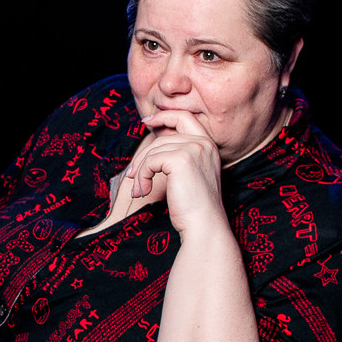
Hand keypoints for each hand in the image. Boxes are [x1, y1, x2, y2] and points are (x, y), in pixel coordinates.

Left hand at [127, 110, 228, 237]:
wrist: (204, 225)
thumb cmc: (194, 207)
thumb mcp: (189, 175)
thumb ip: (177, 157)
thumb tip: (151, 149)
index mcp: (208, 146)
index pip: (185, 118)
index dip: (164, 116)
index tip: (148, 121)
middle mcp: (203, 144)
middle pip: (163, 137)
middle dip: (144, 154)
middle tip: (132, 173)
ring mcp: (193, 149)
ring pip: (154, 151)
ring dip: (141, 171)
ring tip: (139, 190)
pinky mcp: (180, 160)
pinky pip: (150, 161)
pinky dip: (142, 176)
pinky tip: (143, 191)